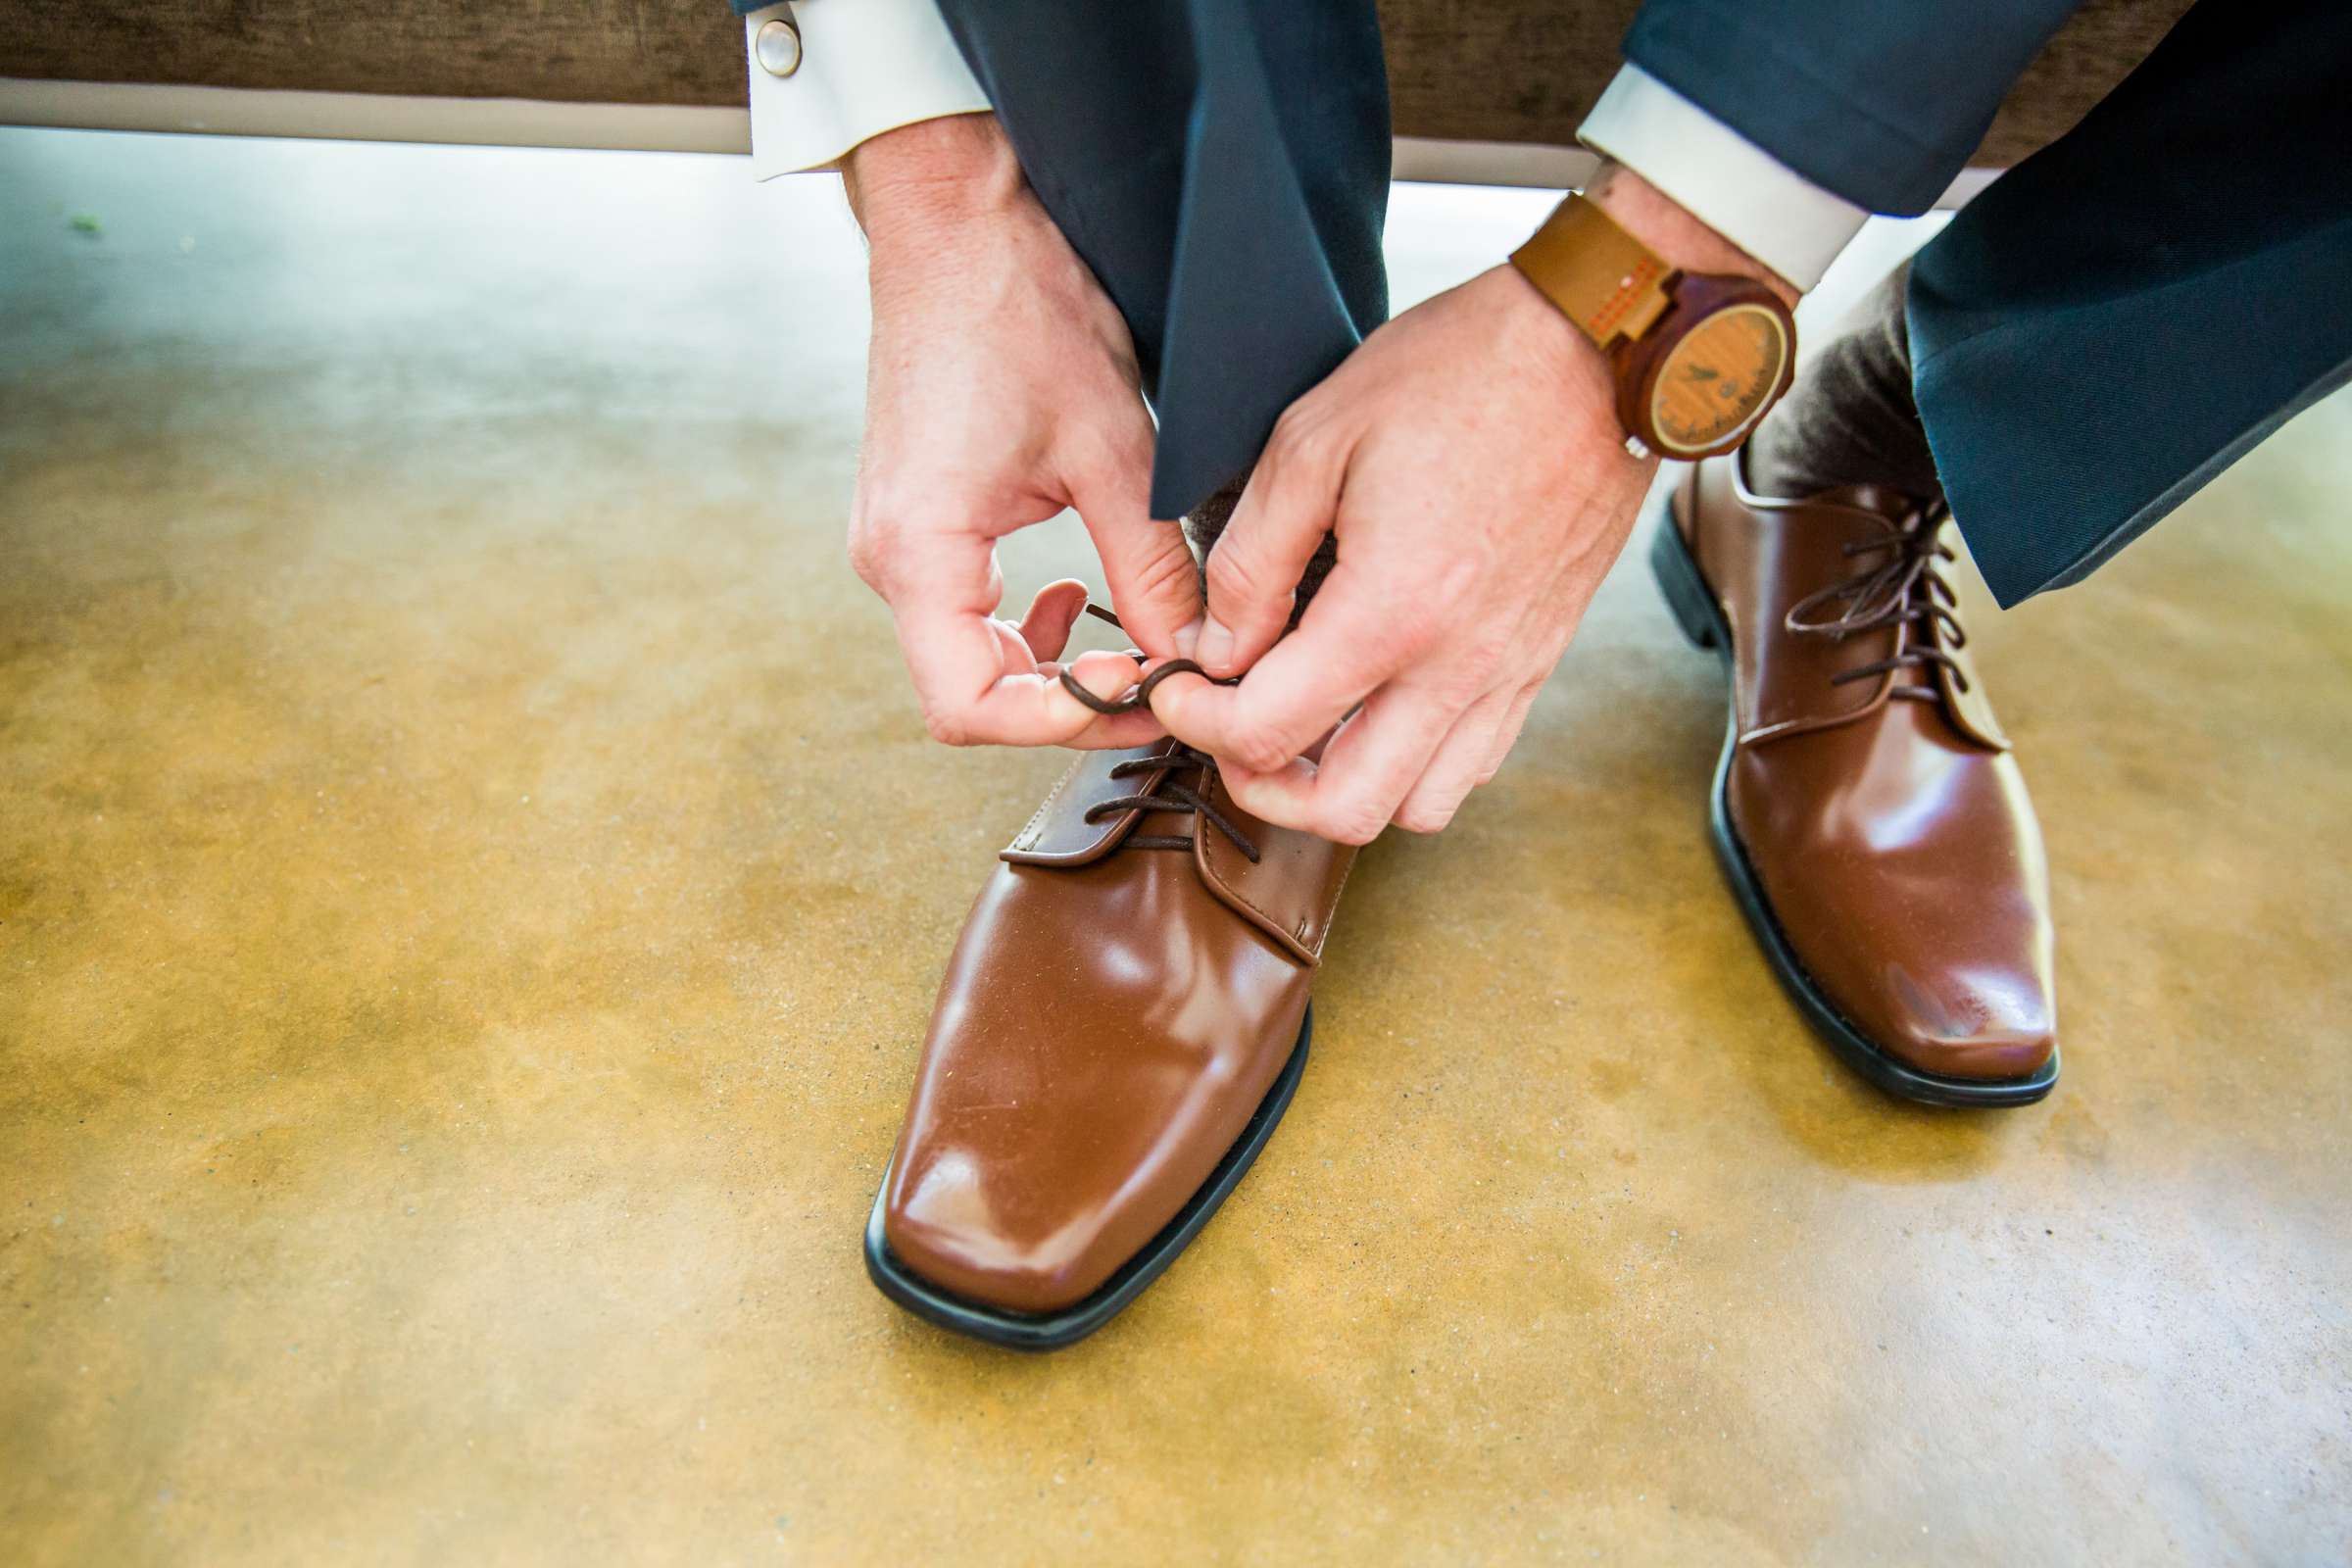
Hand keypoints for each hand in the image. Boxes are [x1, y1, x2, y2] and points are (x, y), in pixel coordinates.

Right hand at [843, 114, 1195, 747]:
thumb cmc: (1022, 311)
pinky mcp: (917, 519)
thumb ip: (1153, 569)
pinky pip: (966, 611)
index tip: (1143, 690)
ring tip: (1129, 638)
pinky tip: (1080, 587)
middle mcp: (889, 560)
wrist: (962, 222)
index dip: (1061, 721)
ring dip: (1051, 667)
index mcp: (920, 554)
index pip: (971, 707)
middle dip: (1069, 702)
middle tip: (1158, 681)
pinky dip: (1027, 625)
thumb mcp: (1114, 451)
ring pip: (969, 659)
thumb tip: (1196, 656)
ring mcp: (895, 541)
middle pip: (969, 695)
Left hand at [1151, 167, 1793, 839]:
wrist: (1597, 349)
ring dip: (1345, 787)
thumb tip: (1216, 649)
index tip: (1180, 687)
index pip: (1267, 733)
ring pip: (1417, 807)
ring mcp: (1509, 673)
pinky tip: (1377, 703)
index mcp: (1392, 612)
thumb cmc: (1457, 374)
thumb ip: (1253, 562)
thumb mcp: (1314, 440)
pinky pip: (1474, 763)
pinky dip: (1413, 763)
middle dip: (1263, 787)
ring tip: (1305, 727)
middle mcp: (1457, 666)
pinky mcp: (1540, 661)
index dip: (1198, 724)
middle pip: (1343, 811)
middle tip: (1231, 729)